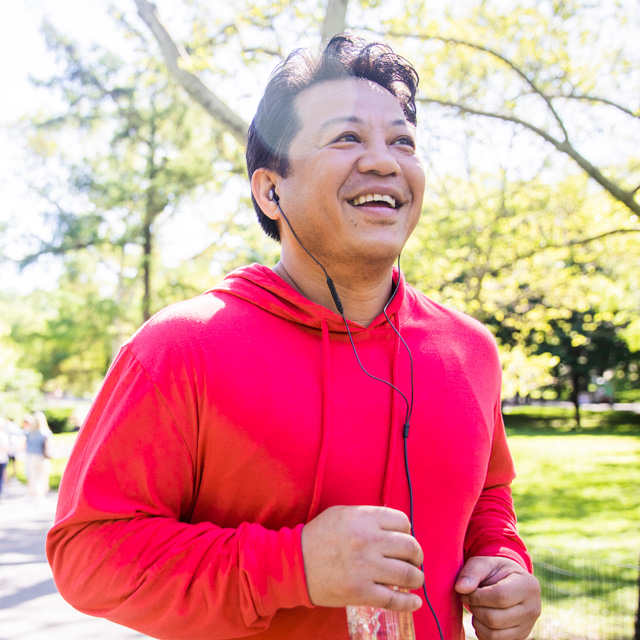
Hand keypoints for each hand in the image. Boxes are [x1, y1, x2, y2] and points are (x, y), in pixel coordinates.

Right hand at [301, 505, 423, 610]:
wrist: (294, 563)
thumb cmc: (318, 536)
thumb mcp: (342, 513)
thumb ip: (368, 516)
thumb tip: (394, 527)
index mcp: (364, 518)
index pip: (403, 522)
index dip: (407, 531)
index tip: (404, 539)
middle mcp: (369, 541)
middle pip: (410, 547)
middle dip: (416, 556)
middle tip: (413, 560)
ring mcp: (366, 568)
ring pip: (408, 574)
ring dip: (416, 578)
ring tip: (414, 579)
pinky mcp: (361, 592)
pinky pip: (394, 600)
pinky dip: (409, 603)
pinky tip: (414, 603)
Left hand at [455, 556, 540, 639]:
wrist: (510, 583)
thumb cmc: (496, 571)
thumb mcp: (485, 563)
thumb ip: (472, 572)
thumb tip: (460, 588)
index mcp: (528, 585)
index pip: (500, 597)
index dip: (477, 596)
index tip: (465, 591)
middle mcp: (533, 609)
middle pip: (495, 619)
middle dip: (475, 609)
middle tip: (468, 599)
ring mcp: (527, 627)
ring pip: (494, 634)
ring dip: (477, 622)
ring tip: (475, 608)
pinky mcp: (520, 638)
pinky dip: (482, 632)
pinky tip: (481, 618)